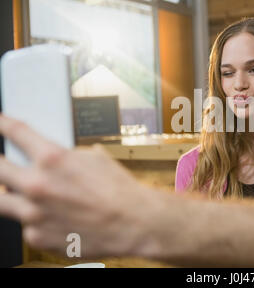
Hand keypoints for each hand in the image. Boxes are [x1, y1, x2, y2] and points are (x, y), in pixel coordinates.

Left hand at [0, 114, 156, 257]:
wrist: (135, 222)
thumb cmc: (119, 190)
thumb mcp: (95, 159)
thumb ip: (65, 156)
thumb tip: (48, 157)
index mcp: (52, 159)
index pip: (15, 132)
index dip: (1, 123)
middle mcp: (37, 185)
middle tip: (3, 161)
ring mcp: (34, 214)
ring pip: (1, 201)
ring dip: (10, 194)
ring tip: (25, 193)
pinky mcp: (37, 237)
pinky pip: (26, 225)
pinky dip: (37, 221)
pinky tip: (55, 218)